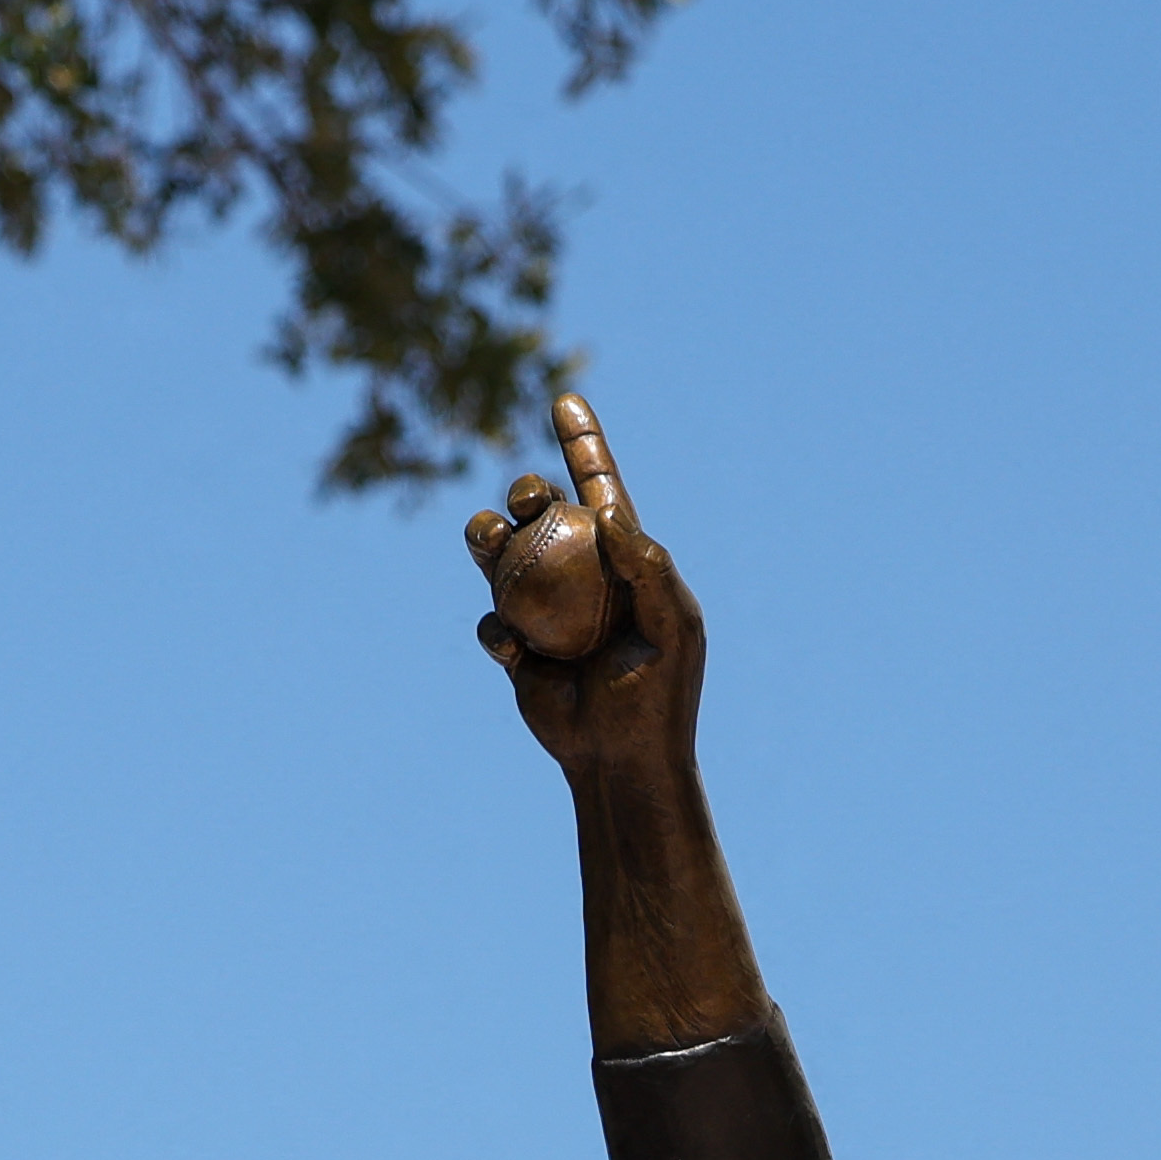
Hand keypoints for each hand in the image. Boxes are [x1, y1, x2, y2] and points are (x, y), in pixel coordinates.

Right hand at [467, 389, 705, 787]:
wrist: (622, 760)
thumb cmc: (661, 695)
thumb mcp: (672, 627)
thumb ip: (649, 567)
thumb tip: (609, 513)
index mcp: (621, 560)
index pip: (599, 489)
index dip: (582, 445)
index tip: (565, 400)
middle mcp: (578, 576)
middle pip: (539, 513)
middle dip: (525, 490)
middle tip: (528, 500)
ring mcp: (542, 610)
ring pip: (500, 556)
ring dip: (488, 539)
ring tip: (490, 542)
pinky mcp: (516, 651)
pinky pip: (492, 623)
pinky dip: (498, 629)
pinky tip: (514, 648)